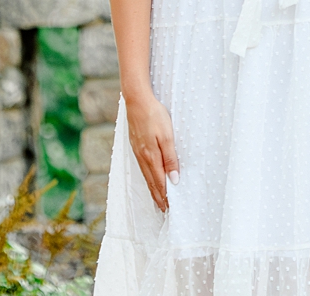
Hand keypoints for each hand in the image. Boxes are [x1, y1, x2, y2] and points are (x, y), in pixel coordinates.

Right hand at [124, 89, 178, 210]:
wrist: (136, 100)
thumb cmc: (154, 115)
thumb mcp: (167, 136)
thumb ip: (170, 158)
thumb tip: (174, 179)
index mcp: (151, 156)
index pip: (160, 182)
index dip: (165, 196)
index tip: (170, 208)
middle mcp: (142, 157)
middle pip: (152, 182)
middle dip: (158, 197)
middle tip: (163, 210)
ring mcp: (137, 151)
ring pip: (146, 176)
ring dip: (152, 189)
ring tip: (157, 199)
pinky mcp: (135, 145)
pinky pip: (142, 167)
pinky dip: (147, 177)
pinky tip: (149, 178)